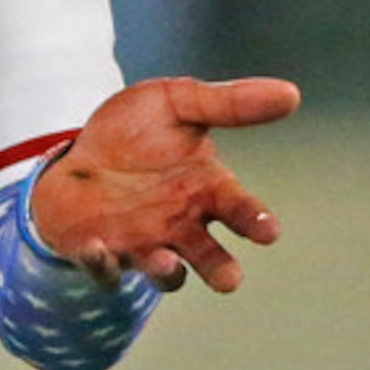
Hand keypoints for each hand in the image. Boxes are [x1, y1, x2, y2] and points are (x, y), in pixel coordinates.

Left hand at [30, 76, 297, 292]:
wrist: (77, 150)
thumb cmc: (136, 130)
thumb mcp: (177, 103)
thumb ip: (229, 104)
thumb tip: (291, 92)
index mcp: (207, 191)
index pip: (240, 210)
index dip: (255, 222)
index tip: (267, 231)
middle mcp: (181, 225)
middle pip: (211, 258)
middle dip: (221, 269)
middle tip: (229, 277)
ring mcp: (142, 243)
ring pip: (164, 272)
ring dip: (166, 271)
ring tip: (166, 261)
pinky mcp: (101, 254)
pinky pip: (103, 268)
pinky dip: (100, 263)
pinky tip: (96, 248)